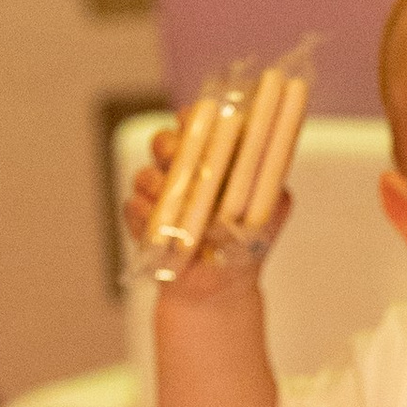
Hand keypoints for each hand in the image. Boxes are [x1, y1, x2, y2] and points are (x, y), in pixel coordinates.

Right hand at [121, 124, 282, 299]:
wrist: (218, 289)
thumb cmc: (246, 244)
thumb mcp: (270, 214)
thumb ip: (272, 189)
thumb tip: (274, 172)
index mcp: (212, 160)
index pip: (199, 125)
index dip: (195, 118)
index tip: (195, 120)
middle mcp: (181, 171)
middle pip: (163, 141)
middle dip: (168, 145)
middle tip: (176, 155)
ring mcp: (157, 194)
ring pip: (145, 174)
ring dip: (157, 184)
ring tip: (175, 202)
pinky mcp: (139, 218)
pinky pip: (133, 206)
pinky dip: (145, 214)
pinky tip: (161, 228)